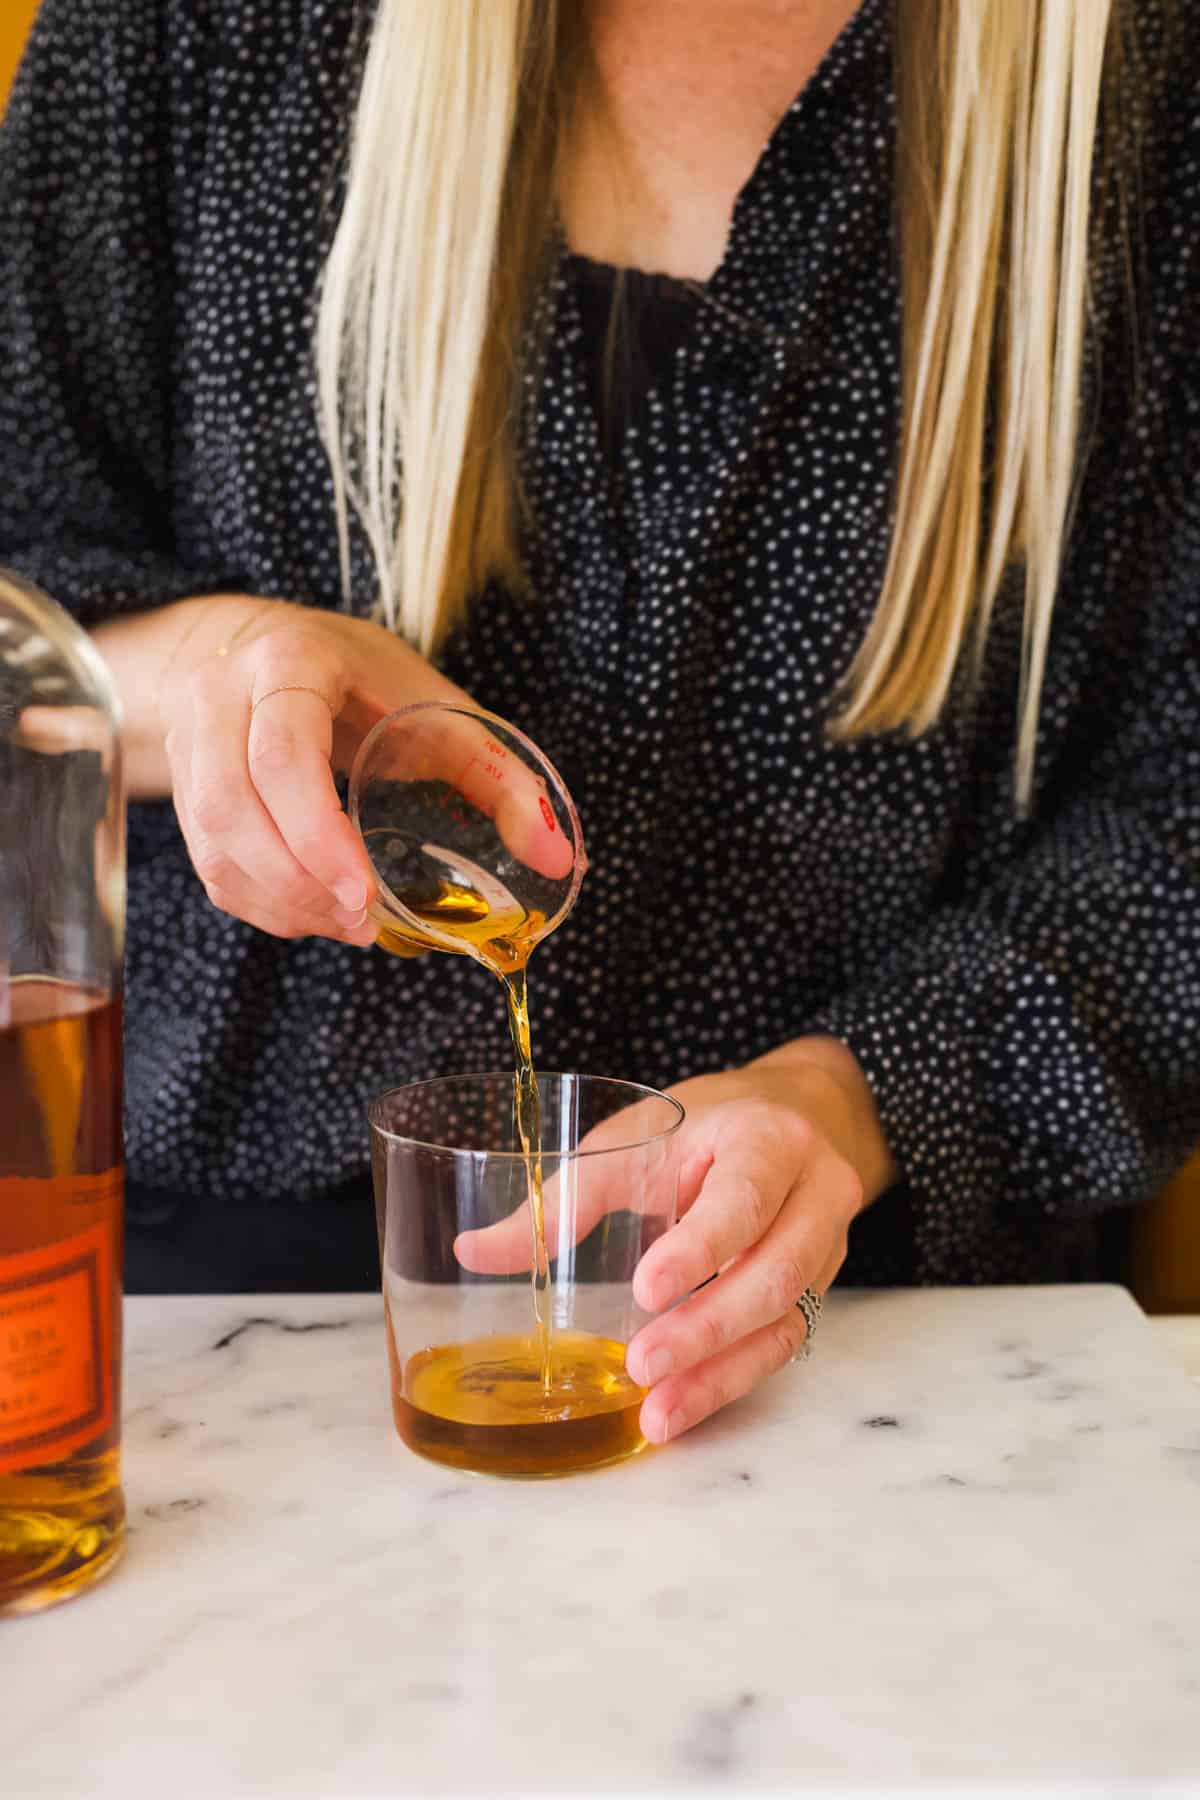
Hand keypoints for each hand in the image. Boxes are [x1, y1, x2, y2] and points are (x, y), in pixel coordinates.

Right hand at [155, 596, 469, 944]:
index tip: (362, 894)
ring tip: (347, 924)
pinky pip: (207, 864)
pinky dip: (260, 904)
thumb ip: (498, 777)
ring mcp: (190, 742)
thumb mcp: (436, 705)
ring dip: (280, 902)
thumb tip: (560, 859)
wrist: (265, 645)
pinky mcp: (182, 786)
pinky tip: (313, 915)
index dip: (315, 833)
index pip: (281, 753)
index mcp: (288, 664)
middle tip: (364, 922)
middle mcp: (220, 697)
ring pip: (212, 843)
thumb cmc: (361, 679)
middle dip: (297, 882)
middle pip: (230, 806)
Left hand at [456, 1037, 896, 1445]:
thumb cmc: (706, 1125)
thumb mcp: (636, 1136)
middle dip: (708, 1328)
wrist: (799, 1117)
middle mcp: (815, 1193)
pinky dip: (730, 1380)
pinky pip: (783, 1344)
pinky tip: (681, 1409)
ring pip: (786, 1320)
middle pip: (777, 1272)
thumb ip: (566, 1197)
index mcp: (770, 1140)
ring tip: (658, 1412)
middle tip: (642, 1365)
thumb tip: (471, 1252)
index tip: (648, 1289)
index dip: (701, 1247)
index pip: (745, 1198)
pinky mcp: (816, 1290)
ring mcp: (825, 1247)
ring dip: (720, 1372)